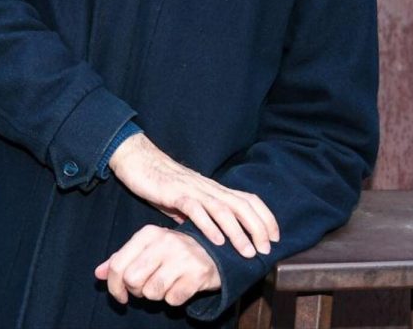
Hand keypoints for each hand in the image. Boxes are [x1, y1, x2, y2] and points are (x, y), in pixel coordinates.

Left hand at [94, 225, 219, 305]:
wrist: (214, 252)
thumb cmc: (173, 252)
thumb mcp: (146, 249)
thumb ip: (121, 260)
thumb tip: (98, 274)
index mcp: (148, 233)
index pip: (119, 265)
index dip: (114, 286)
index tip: (120, 296)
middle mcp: (165, 241)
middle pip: (133, 280)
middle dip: (137, 291)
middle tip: (147, 287)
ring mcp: (183, 257)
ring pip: (152, 292)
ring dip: (156, 295)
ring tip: (166, 284)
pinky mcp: (198, 274)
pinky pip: (173, 299)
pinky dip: (174, 299)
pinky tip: (181, 287)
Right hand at [108, 133, 278, 257]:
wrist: (137, 161)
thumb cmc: (160, 183)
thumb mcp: (185, 202)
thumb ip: (199, 216)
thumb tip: (210, 234)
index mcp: (213, 189)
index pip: (248, 199)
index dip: (265, 217)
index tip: (274, 237)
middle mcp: (208, 188)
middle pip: (242, 205)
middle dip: (258, 227)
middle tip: (266, 250)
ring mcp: (193, 189)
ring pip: (223, 209)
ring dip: (238, 232)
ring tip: (248, 252)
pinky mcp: (175, 193)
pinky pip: (196, 210)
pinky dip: (209, 225)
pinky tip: (217, 241)